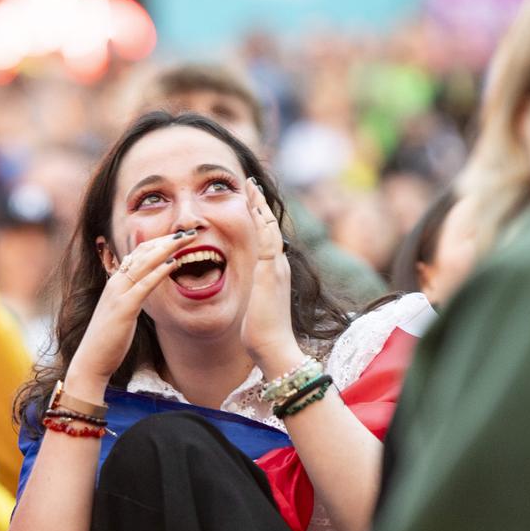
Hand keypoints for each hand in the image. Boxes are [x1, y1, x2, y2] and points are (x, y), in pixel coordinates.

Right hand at [65, 230, 197, 395]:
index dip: (158, 243)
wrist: (92, 360)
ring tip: (186, 240)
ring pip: (144, 263)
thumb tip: (144, 288)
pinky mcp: (124, 307)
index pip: (138, 254)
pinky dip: (159, 272)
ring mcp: (118, 293)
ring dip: (167, 249)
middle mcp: (115, 283)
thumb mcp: (121, 312)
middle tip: (189, 232)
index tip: (177, 237)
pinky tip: (173, 263)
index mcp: (115, 283)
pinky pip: (144, 285)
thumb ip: (132, 296)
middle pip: (143, 253)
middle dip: (167, 240)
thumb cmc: (108, 339)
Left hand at [241, 179, 301, 374]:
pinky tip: (253, 206)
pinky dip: (259, 221)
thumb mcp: (258, 304)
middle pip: (269, 226)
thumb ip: (257, 291)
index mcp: (274, 272)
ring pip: (268, 228)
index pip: (267, 238)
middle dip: (259, 204)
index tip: (251, 201)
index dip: (259, 218)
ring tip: (250, 186)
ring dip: (259, 205)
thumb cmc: (263, 333)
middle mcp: (279, 266)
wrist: (274, 347)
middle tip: (250, 183)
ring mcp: (276, 267)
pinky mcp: (269, 272)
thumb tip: (252, 291)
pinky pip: (265, 240)